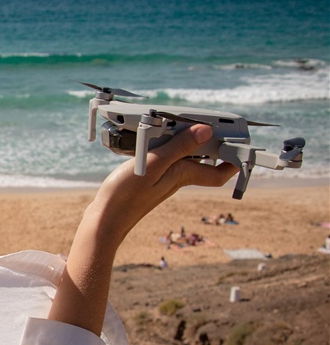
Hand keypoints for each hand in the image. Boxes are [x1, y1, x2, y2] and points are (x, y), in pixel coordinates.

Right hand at [49, 125, 237, 333]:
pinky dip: (161, 147)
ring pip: (181, 159)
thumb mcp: (154, 165)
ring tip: (177, 123)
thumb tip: (208, 132)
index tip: (242, 141)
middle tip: (207, 122)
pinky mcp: (145, 180)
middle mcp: (176, 178)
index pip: (220, 171)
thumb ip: (179, 147)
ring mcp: (160, 180)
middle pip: (201, 160)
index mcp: (183, 175)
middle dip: (208, 142)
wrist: (103, 223)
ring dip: (183, 142)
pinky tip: (148, 140)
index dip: (234, 159)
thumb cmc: (126, 197)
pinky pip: (162, 160)